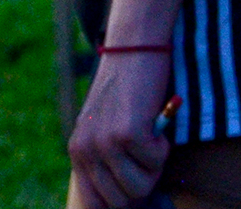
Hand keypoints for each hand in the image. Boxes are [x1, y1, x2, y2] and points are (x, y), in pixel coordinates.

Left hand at [67, 50, 172, 208]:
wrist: (134, 47)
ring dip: (154, 168)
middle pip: (120, 201)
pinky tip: (155, 123)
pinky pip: (155, 163)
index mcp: (77, 151)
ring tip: (151, 140)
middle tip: (147, 156)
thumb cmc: (127, 89)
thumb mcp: (105, 126)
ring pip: (139, 188)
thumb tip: (128, 200)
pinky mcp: (128, 132)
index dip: (120, 203)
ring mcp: (105, 142)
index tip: (138, 191)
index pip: (94, 203)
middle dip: (142, 184)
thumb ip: (106, 160)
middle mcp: (86, 149)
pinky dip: (163, 147)